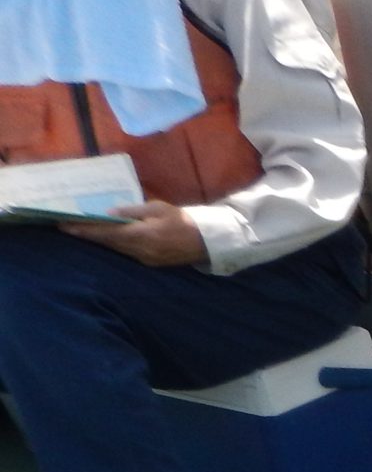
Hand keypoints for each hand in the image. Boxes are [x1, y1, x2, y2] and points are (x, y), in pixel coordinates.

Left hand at [62, 201, 208, 267]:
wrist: (205, 241)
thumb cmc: (181, 220)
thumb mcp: (156, 208)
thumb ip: (132, 211)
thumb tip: (108, 213)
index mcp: (142, 235)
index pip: (107, 233)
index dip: (85, 230)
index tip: (65, 226)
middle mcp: (141, 251)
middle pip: (108, 243)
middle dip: (86, 234)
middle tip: (65, 226)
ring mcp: (145, 259)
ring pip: (115, 249)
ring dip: (98, 240)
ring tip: (80, 231)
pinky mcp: (149, 263)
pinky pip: (126, 252)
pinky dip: (113, 244)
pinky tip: (105, 238)